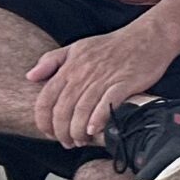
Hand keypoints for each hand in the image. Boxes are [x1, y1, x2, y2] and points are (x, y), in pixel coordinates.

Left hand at [31, 23, 175, 146]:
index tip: (49, 132)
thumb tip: (30, 77)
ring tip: (80, 140)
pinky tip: (94, 130)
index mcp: (69, 67)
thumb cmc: (114, 44)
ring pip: (82, 111)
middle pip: (62, 110)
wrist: (149, 36)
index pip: (45, 100)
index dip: (43, 121)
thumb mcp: (77, 47)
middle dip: (61, 131)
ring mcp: (104, 78)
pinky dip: (98, 119)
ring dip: (78, 131)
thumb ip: (51, 61)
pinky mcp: (124, 83)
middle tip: (67, 142)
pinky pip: (106, 104)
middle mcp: (83, 74)